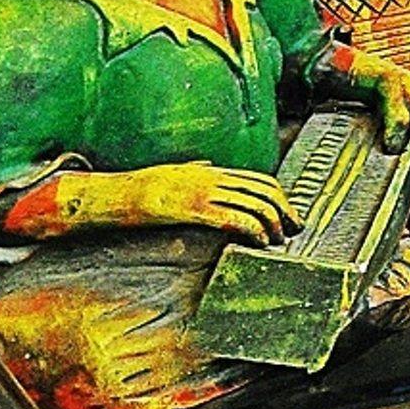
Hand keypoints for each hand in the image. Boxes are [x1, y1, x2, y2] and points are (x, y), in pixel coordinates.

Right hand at [43, 163, 297, 242]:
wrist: (116, 194)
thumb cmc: (142, 188)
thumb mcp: (174, 173)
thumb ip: (194, 169)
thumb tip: (206, 165)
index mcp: (213, 172)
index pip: (260, 180)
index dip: (281, 198)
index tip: (289, 215)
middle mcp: (214, 178)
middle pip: (264, 192)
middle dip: (285, 212)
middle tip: (293, 230)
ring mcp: (204, 192)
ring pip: (254, 204)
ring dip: (272, 225)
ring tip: (276, 241)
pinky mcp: (193, 209)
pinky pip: (233, 218)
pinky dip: (253, 230)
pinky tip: (258, 242)